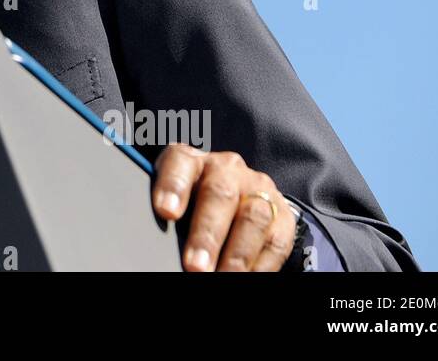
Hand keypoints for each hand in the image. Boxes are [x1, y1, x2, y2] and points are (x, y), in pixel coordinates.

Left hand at [152, 144, 296, 271]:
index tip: (166, 212)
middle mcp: (227, 169)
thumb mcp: (173, 197)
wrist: (237, 194)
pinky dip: (261, 265)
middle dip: (207, 234)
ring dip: (236, 254)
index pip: (180, 163)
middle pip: (220, 195)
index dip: (174, 186)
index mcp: (191, 160)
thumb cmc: (191, 200)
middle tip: (195, 266)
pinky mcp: (283, 215)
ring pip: (252, 218)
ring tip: (222, 277)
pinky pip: (276, 241)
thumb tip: (155, 242)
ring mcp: (258, 189)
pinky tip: (246, 277)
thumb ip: (167, 209)